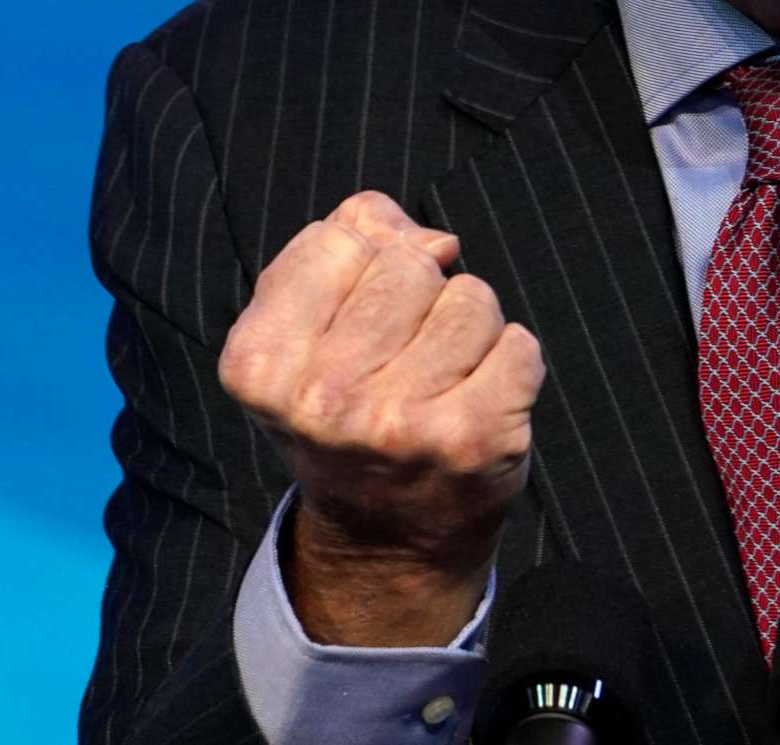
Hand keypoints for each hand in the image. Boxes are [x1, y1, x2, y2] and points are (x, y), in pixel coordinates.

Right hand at [218, 190, 542, 644]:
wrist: (382, 543)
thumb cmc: (345, 416)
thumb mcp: (302, 333)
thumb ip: (346, 244)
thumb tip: (427, 236)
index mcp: (261, 363)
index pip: (340, 238)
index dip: (360, 264)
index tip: (353, 320)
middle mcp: (324, 398)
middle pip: (410, 264)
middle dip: (418, 294)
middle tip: (399, 359)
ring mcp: (401, 422)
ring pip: (471, 298)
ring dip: (467, 328)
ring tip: (438, 381)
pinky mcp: (474, 439)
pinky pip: (519, 344)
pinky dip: (509, 364)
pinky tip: (475, 401)